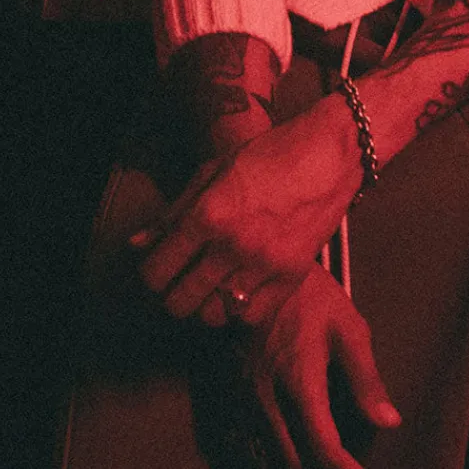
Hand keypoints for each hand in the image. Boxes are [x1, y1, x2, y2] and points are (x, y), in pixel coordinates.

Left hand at [131, 92, 362, 319]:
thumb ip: (173, 211)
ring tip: (211, 286)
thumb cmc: (271, 154)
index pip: (157, 270)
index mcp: (209, 213)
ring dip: (206, 305)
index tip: (158, 269)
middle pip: (180, 302)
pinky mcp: (293, 275)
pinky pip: (252, 315)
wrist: (330, 153)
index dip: (150, 275)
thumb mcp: (214, 170)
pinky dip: (241, 309)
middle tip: (181, 281)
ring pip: (214, 315)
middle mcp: (234, 243)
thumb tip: (137, 245)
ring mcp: (265, 263)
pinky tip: (242, 288)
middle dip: (172, 295)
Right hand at [249, 264, 399, 468]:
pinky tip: (300, 458)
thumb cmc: (309, 294)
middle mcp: (267, 400)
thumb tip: (388, 422)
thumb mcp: (347, 326)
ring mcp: (244, 401)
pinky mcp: (230, 396)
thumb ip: (366, 378)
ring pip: (272, 466)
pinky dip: (278, 465)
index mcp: (300, 383)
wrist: (254, 268)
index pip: (327, 454)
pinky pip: (251, 449)